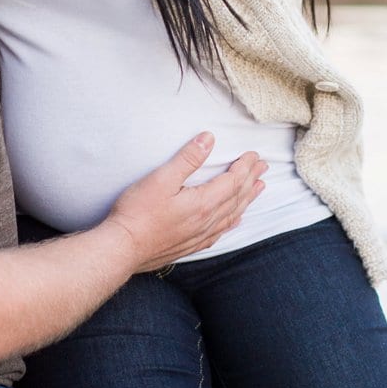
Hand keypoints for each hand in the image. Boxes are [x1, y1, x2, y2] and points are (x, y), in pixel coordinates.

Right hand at [105, 132, 266, 271]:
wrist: (122, 248)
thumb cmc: (138, 212)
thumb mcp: (161, 178)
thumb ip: (187, 159)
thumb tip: (208, 139)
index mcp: (202, 203)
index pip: (232, 182)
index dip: (245, 167)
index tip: (254, 154)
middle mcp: (206, 221)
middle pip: (236, 198)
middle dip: (251, 180)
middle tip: (264, 166)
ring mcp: (199, 235)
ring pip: (231, 215)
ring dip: (247, 200)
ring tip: (259, 188)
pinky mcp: (190, 245)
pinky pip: (220, 232)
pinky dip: (231, 222)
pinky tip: (235, 220)